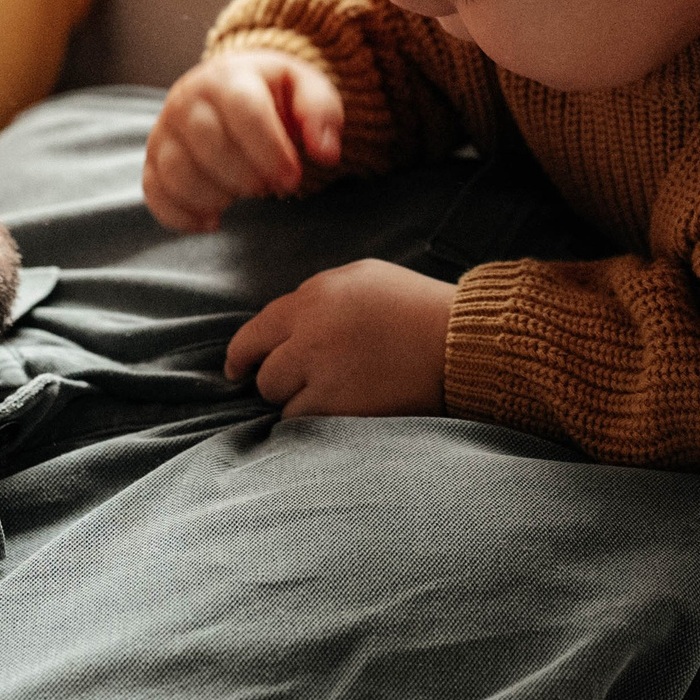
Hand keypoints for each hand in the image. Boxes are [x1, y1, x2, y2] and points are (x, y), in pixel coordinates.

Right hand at [144, 49, 344, 231]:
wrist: (232, 86)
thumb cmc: (275, 94)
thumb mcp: (307, 89)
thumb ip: (322, 114)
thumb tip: (326, 153)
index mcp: (229, 76)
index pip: (243, 110)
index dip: (270, 151)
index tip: (292, 180)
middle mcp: (187, 98)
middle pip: (207, 143)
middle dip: (245, 177)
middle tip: (269, 187)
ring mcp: (165, 128)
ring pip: (177, 171)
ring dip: (215, 197)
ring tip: (242, 194)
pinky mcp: (154, 157)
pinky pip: (154, 191)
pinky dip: (181, 215)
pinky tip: (213, 220)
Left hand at [225, 260, 452, 418]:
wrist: (461, 344)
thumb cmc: (419, 308)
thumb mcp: (365, 278)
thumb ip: (320, 297)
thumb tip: (288, 324)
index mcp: (315, 296)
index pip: (257, 329)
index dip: (243, 353)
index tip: (238, 369)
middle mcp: (310, 331)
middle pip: (263, 367)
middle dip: (273, 378)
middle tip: (291, 386)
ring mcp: (321, 371)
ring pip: (277, 396)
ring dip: (295, 399)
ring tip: (331, 394)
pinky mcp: (336, 405)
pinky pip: (301, 420)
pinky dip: (314, 419)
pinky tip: (340, 410)